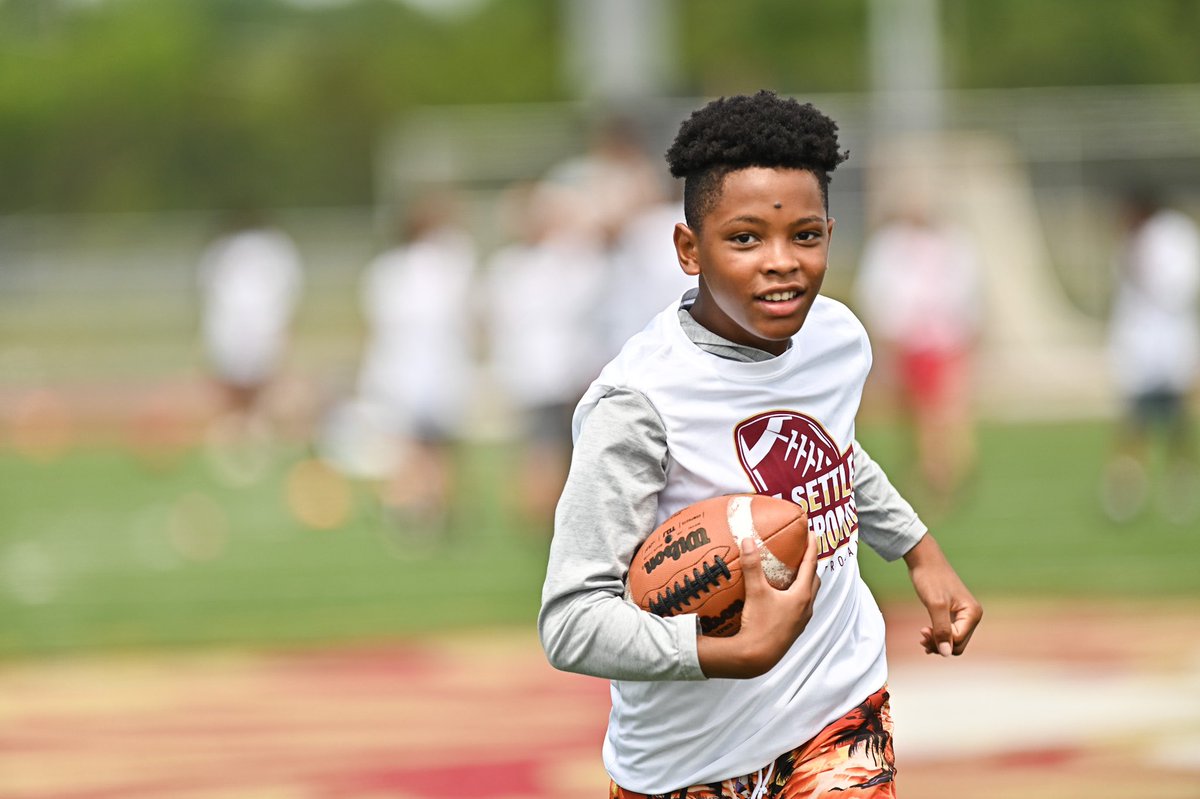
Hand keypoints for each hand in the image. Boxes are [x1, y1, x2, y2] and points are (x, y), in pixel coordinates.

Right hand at [698, 533, 820, 677]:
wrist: (756, 657)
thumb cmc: (759, 625)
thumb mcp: (755, 591)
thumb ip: (752, 565)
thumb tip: (748, 540)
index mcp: (801, 596)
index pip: (810, 565)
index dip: (811, 548)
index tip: (811, 533)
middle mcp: (805, 608)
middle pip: (814, 580)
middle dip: (810, 564)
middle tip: (802, 551)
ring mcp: (800, 621)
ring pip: (808, 595)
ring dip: (805, 581)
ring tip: (793, 571)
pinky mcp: (793, 630)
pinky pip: (800, 606)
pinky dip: (796, 595)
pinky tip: (781, 595)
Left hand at [903, 534, 981, 656]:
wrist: (924, 560)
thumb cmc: (930, 578)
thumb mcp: (935, 605)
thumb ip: (942, 629)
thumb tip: (946, 652)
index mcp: (973, 613)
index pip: (958, 641)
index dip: (940, 641)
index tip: (922, 631)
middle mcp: (972, 616)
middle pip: (957, 644)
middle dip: (939, 644)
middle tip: (921, 636)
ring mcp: (964, 615)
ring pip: (953, 640)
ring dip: (937, 642)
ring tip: (922, 637)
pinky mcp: (954, 613)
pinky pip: (949, 632)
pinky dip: (938, 636)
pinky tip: (926, 635)